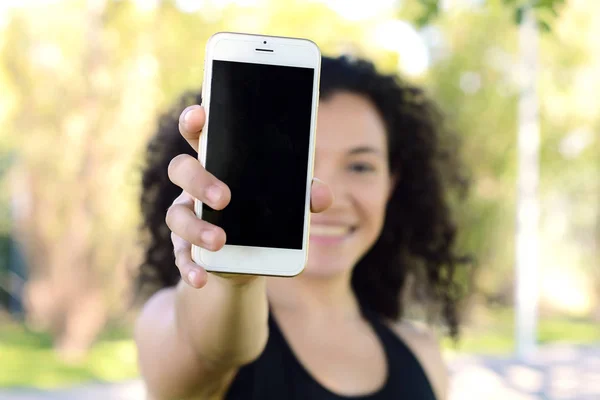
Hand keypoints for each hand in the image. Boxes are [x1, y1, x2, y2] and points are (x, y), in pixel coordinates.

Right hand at [165, 105, 332, 288]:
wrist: (253, 255)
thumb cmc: (267, 212)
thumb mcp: (288, 201)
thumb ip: (303, 193)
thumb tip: (322, 195)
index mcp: (218, 162)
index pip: (199, 133)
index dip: (194, 120)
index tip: (200, 115)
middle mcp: (195, 185)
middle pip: (181, 169)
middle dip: (199, 180)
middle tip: (224, 197)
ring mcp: (187, 215)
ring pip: (176, 215)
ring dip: (197, 228)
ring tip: (220, 241)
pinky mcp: (187, 247)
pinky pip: (180, 256)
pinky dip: (189, 267)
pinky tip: (201, 277)